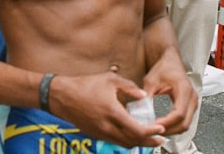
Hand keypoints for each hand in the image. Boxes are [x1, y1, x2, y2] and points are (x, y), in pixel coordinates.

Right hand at [50, 68, 166, 147]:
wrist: (62, 96)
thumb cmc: (84, 85)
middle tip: (161, 139)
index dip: (152, 132)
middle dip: (149, 142)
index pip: (138, 130)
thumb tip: (143, 95)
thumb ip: (129, 87)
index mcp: (113, 113)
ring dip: (138, 143)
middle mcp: (108, 127)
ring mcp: (101, 133)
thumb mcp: (109, 79)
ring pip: (124, 144)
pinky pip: (115, 141)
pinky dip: (126, 140)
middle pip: (134, 142)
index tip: (161, 129)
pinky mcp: (95, 134)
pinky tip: (131, 134)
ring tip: (149, 138)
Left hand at [142, 51, 196, 137]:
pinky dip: (174, 126)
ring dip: (172, 130)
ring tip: (156, 130)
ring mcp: (193, 103)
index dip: (166, 122)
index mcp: (184, 90)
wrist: (170, 60)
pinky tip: (161, 125)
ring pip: (185, 125)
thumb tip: (141, 112)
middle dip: (169, 130)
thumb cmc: (162, 68)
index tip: (154, 125)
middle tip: (154, 131)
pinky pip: (184, 121)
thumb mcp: (151, 80)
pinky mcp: (189, 106)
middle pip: (184, 123)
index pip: (179, 114)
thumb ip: (146, 96)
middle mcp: (192, 98)